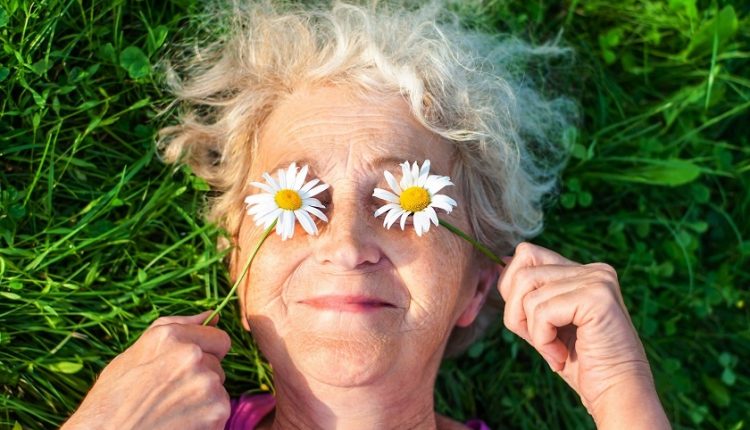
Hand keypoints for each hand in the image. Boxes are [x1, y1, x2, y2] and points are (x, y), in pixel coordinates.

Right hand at [61, 310, 231, 429]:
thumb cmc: (112, 400)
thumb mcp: (133, 355)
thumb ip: (176, 328)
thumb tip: (213, 316)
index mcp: (171, 337)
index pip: (219, 339)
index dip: (208, 353)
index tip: (190, 369)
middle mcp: (192, 356)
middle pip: (218, 366)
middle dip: (201, 378)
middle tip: (169, 395)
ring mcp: (207, 384)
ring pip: (219, 389)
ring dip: (203, 399)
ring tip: (171, 411)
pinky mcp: (217, 411)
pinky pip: (220, 412)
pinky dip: (206, 420)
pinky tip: (180, 424)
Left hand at [498, 242, 668, 428]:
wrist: (614, 394)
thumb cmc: (578, 363)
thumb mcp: (544, 321)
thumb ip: (527, 292)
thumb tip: (500, 261)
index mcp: (581, 271)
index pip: (526, 255)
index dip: (514, 292)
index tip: (532, 324)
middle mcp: (593, 269)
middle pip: (521, 273)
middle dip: (518, 314)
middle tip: (542, 341)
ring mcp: (598, 279)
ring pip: (528, 294)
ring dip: (533, 332)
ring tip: (555, 350)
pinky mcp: (597, 296)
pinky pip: (542, 311)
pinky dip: (543, 340)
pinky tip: (561, 356)